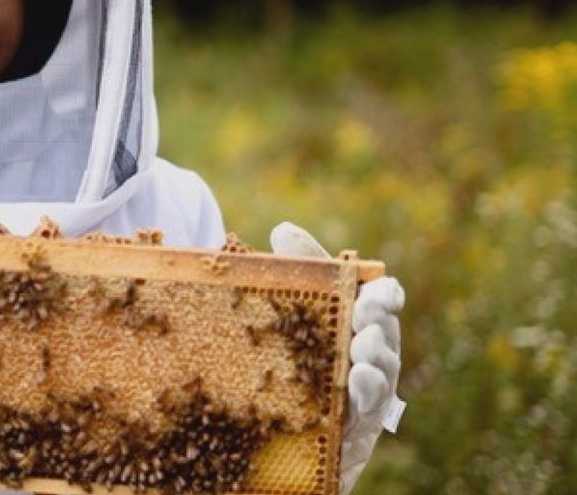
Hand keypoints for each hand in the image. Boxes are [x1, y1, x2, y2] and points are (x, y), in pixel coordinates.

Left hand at [270, 222, 405, 494]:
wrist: (280, 435)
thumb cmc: (299, 364)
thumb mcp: (296, 316)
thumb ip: (302, 274)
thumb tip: (284, 229)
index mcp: (361, 324)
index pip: (384, 302)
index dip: (385, 295)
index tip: (377, 290)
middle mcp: (372, 358)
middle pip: (385, 336)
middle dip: (377, 323)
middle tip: (362, 314)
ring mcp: (368, 396)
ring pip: (382, 375)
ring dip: (375, 359)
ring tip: (361, 349)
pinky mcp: (356, 430)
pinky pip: (367, 413)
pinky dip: (365, 395)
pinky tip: (357, 381)